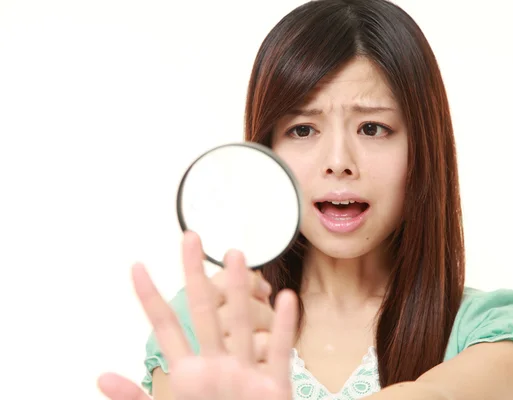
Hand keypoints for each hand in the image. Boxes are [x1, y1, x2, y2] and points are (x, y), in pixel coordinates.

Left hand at [97, 231, 297, 399]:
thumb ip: (135, 398)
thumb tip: (101, 376)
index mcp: (189, 372)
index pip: (166, 326)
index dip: (150, 298)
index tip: (137, 267)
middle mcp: (216, 363)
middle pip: (205, 310)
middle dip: (196, 275)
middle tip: (190, 238)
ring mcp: (245, 370)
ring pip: (242, 322)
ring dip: (240, 290)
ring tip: (236, 256)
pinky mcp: (273, 384)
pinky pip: (280, 351)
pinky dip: (285, 327)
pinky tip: (286, 300)